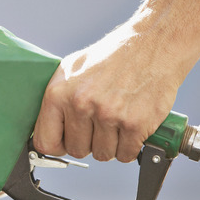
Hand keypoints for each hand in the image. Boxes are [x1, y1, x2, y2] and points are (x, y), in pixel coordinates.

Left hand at [33, 24, 180, 162]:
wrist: (153, 44)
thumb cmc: (113, 56)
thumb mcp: (72, 68)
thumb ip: (57, 100)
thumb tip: (46, 128)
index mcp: (59, 93)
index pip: (46, 142)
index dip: (58, 146)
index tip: (66, 143)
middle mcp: (81, 104)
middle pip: (77, 150)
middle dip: (88, 143)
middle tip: (99, 125)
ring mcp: (108, 115)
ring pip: (102, 154)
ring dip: (110, 144)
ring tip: (116, 122)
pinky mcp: (134, 124)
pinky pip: (125, 154)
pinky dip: (129, 146)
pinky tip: (130, 127)